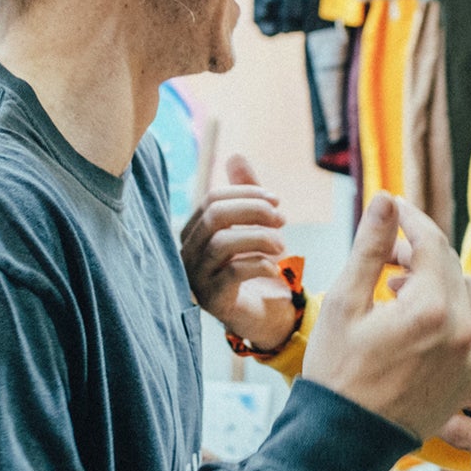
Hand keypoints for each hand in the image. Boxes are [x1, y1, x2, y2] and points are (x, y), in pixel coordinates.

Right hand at [180, 154, 294, 348]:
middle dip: (254, 211)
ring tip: (283, 244)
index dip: (247, 194)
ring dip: (260, 237)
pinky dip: (259, 264)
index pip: (212, 199)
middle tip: (283, 219)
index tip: (277, 200)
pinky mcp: (213, 300)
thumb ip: (246, 193)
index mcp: (194, 231)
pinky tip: (275, 267)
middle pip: (214, 216)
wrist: (262, 314)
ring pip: (222, 243)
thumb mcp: (253, 224)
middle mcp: (188, 253)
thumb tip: (235, 155)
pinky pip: (232, 273)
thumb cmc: (254, 265)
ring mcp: (196, 278)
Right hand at [305, 193, 470, 441]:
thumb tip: (386, 200)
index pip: (432, 242)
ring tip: (395, 289)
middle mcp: (464, 333)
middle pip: (451, 266)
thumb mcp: (345, 302)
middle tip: (386, 254)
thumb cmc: (336, 373)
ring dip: (436, 282)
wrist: (342, 442)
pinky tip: (413, 323)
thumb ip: (371, 247)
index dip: (410, 219)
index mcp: (433, 309)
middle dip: (419, 252)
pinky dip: (448, 316)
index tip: (392, 208)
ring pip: (467, 295)